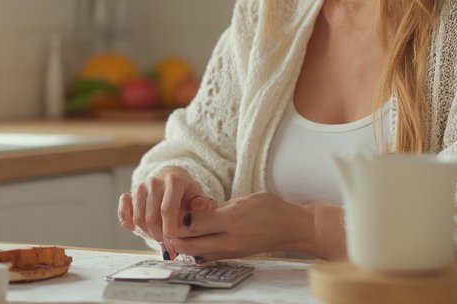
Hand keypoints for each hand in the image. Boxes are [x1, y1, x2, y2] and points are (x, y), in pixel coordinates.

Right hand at [118, 167, 210, 243]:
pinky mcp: (131, 193)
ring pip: (139, 218)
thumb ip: (202, 202)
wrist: (172, 178)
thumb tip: (201, 206)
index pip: (167, 209)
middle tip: (168, 245)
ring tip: (159, 237)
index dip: (169, 229)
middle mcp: (155, 182)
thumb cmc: (186, 191)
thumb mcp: (198, 194)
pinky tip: (134, 228)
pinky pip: (124, 210)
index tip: (173, 242)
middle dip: (159, 235)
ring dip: (147, 233)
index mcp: (174, 181)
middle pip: (152, 217)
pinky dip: (127, 221)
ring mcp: (141, 187)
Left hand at [162, 192, 315, 261]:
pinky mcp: (233, 257)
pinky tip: (192, 241)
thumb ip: (215, 208)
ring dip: (182, 245)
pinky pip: (207, 257)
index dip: (175, 219)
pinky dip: (195, 251)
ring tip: (175, 233)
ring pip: (195, 254)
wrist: (292, 228)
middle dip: (173, 236)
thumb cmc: (270, 209)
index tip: (168, 211)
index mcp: (230, 219)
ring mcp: (231, 251)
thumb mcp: (241, 200)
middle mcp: (229, 239)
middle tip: (164, 225)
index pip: (192, 223)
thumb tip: (192, 212)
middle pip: (189, 243)